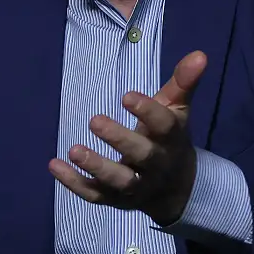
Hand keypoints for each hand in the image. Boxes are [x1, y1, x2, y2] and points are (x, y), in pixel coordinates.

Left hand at [50, 51, 205, 225]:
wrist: (177, 188)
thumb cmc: (169, 137)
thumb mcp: (178, 109)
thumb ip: (183, 82)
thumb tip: (199, 54)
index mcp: (171, 138)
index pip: (164, 126)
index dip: (147, 111)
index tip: (126, 96)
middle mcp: (157, 165)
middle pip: (142, 155)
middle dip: (119, 140)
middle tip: (94, 120)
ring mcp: (137, 186)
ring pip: (119, 181)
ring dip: (96, 167)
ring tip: (73, 150)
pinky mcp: (116, 200)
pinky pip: (95, 195)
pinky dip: (74, 184)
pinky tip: (54, 165)